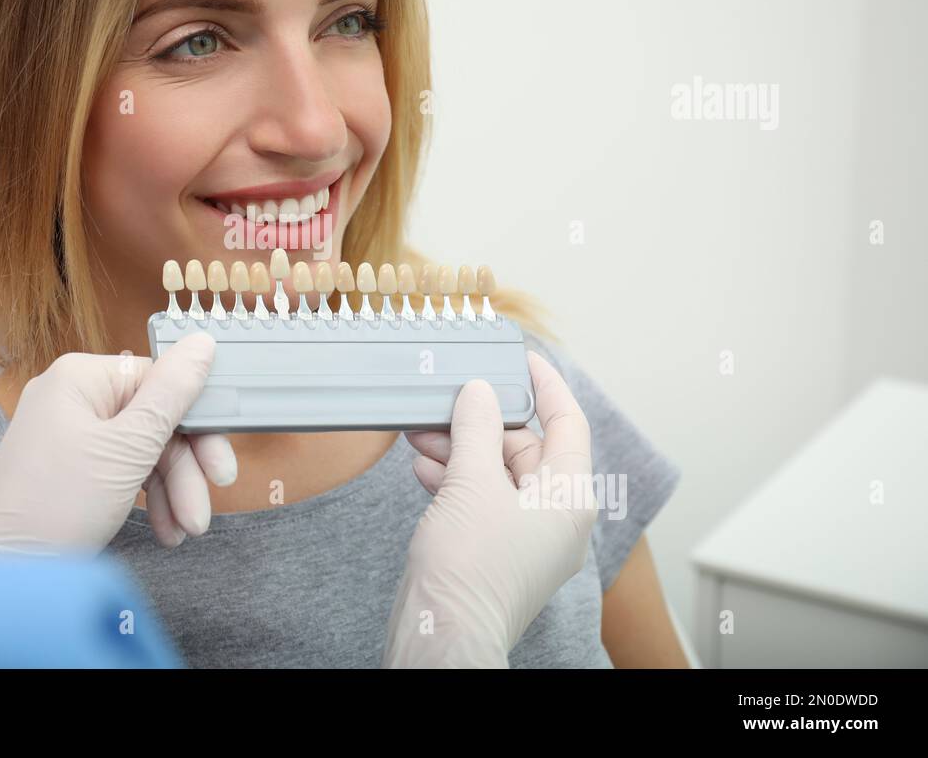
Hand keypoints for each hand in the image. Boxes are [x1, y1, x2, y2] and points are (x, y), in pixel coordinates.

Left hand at [0, 332, 235, 556]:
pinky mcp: (71, 469)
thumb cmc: (56, 505)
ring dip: (172, 493)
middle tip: (204, 511)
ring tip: (184, 530)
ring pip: (143, 452)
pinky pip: (123, 472)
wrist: (5, 574)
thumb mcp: (128, 449)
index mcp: (82, 378)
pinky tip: (166, 531)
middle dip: (184, 471)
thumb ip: (171, 394)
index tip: (221, 465)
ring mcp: (69, 435)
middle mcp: (73, 398)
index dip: (197, 425)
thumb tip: (203, 341)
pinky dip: (148, 500)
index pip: (161, 381)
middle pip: (155, 421)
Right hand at [382, 350, 596, 666]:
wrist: (442, 633)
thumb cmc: (470, 568)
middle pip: (525, 447)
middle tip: (445, 402)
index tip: (523, 357)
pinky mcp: (494, 550)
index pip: (567, 423)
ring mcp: (525, 536)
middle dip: (481, 423)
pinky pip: (481, 500)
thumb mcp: (472, 482)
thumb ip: (477, 429)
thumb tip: (480, 392)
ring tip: (422, 435)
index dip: (546, 385)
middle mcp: (554, 517)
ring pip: (497, 474)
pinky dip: (454, 480)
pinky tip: (423, 468)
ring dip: (460, 450)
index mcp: (568, 498)